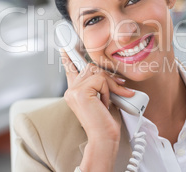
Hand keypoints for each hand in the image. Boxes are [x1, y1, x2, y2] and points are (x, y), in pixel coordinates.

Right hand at [60, 49, 133, 170]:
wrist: (103, 137)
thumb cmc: (105, 122)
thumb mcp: (102, 98)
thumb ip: (100, 85)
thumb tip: (107, 74)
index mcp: (74, 92)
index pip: (70, 70)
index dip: (68, 58)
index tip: (64, 49)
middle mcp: (71, 90)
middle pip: (92, 68)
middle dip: (108, 78)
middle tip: (120, 88)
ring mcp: (74, 90)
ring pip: (98, 73)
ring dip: (110, 86)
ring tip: (109, 102)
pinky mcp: (80, 92)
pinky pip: (101, 80)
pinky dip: (108, 91)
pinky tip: (104, 104)